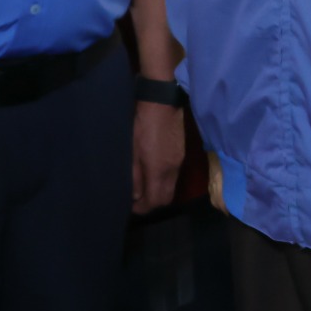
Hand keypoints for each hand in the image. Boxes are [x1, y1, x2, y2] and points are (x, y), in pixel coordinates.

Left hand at [131, 100, 185, 214]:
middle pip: (166, 198)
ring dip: (157, 192)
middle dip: (152, 203)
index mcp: (159, 171)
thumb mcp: (132, 152)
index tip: (130, 206)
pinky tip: (151, 173)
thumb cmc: (142, 127)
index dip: (142, 208)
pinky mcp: (180, 154)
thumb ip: (135, 177)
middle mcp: (173, 170)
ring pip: (170, 187)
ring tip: (142, 187)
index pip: (155, 201)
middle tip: (136, 200)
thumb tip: (135, 196)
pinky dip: (162, 181)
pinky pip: (173, 177)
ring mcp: (179, 162)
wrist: (162, 103)